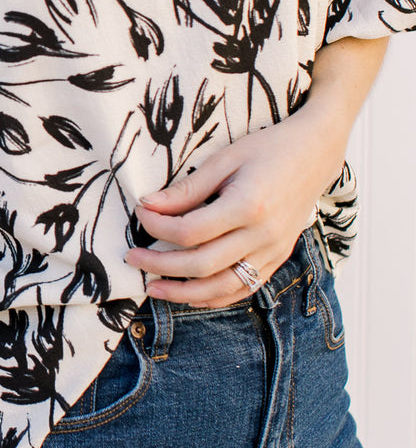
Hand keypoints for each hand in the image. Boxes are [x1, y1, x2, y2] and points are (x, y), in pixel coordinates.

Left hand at [122, 111, 338, 307]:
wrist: (316, 155)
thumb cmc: (268, 150)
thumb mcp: (224, 159)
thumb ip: (187, 188)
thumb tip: (149, 205)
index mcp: (248, 206)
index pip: (190, 231)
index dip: (157, 228)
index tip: (141, 214)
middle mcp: (262, 236)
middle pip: (201, 265)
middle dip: (160, 265)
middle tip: (132, 258)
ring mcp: (272, 252)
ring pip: (222, 287)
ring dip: (183, 294)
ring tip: (153, 288)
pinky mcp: (277, 259)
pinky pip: (243, 288)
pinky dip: (213, 297)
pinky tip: (189, 295)